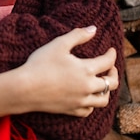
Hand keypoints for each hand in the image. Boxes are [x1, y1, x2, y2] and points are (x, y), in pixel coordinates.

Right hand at [0, 26, 118, 118]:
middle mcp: (87, 87)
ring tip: (102, 83)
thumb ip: (78, 35)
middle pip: (111, 83)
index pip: (107, 62)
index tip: (111, 50)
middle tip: (110, 67)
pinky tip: (88, 98)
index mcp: (86, 70)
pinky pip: (88, 111)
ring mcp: (80, 101)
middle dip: (114, 73)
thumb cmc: (41, 64)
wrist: (25, 88)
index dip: (111, 54)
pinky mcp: (71, 110)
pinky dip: (92, 104)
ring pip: (103, 100)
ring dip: (106, 91)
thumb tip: (94, 29)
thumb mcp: (59, 44)